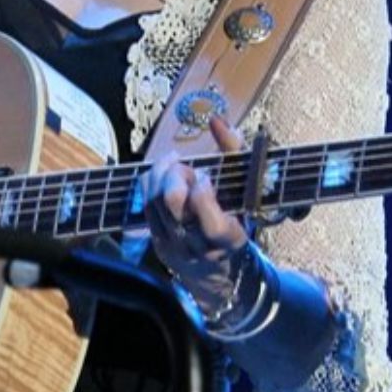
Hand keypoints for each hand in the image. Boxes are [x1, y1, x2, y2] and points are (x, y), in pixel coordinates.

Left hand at [143, 117, 250, 311]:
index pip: (211, 223)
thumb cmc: (238, 221)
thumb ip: (234, 152)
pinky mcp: (156, 241)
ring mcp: (173, 245)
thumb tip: (216, 120)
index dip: (204, 194)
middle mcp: (198, 246)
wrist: (219, 272)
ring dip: (162, 174)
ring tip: (177, 167)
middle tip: (188, 169)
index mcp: (227, 239)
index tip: (207, 177)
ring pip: (153, 201)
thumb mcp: (246, 191)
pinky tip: (164, 174)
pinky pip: (144, 205)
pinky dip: (151, 182)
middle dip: (177, 176)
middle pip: (173, 204)